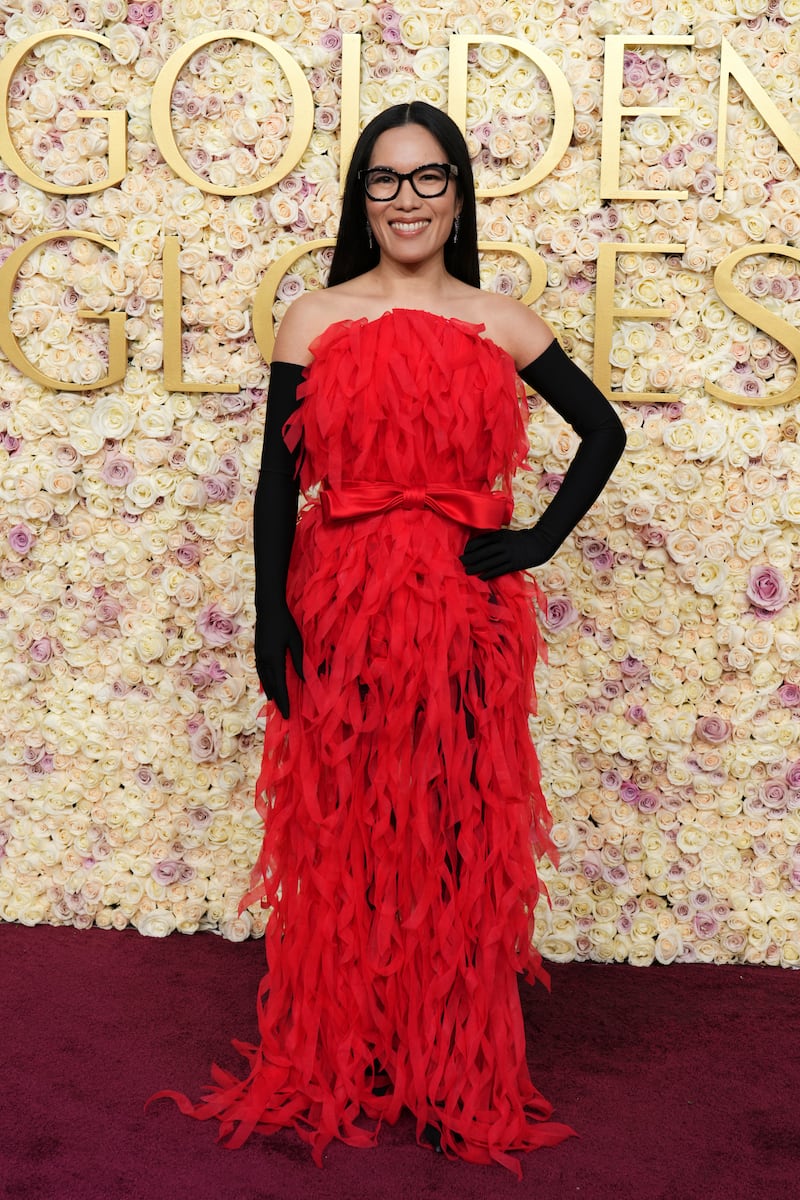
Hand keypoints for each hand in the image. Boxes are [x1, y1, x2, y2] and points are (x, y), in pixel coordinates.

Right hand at [254, 604, 303, 718]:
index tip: (287, 714)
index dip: (284, 701)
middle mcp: (264, 660)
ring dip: (270, 692)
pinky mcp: (258, 651)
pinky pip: (261, 672)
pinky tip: (267, 685)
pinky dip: (265, 681)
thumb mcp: (296, 641)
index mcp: (274, 659)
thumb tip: (304, 679)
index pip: (280, 685)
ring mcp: (259, 656)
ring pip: (263, 679)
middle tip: (282, 715)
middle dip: (277, 701)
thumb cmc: (285, 622)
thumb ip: (299, 661)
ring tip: (275, 703)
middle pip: (270, 686)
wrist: (267, 607)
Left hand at [460, 528, 550, 580]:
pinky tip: (481, 577)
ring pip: (489, 563)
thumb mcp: (506, 534)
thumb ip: (494, 538)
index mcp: (500, 536)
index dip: (470, 547)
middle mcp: (502, 545)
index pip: (481, 541)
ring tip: (467, 571)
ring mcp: (508, 555)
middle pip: (482, 552)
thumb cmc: (520, 539)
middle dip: (470, 558)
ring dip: (476, 567)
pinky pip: (498, 570)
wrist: (539, 543)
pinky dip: (488, 574)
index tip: (464, 552)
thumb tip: (478, 545)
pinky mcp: (513, 565)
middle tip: (460, 562)